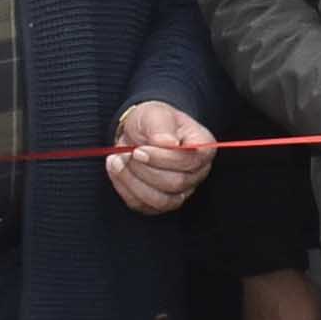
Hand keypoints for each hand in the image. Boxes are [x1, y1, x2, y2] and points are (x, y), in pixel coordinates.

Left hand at [107, 100, 214, 215]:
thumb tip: (167, 143)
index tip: (139, 150)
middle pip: (176, 182)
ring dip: (133, 182)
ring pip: (161, 200)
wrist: (140, 133)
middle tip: (125, 153)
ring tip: (117, 161)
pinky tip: (117, 171)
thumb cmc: (152, 122)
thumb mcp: (155, 113)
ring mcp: (182, 191)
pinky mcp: (162, 202)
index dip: (163, 159)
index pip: (191, 160)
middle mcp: (197, 172)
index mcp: (203, 147)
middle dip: (144, 169)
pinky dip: (125, 189)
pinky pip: (144, 206)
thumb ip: (161, 126)